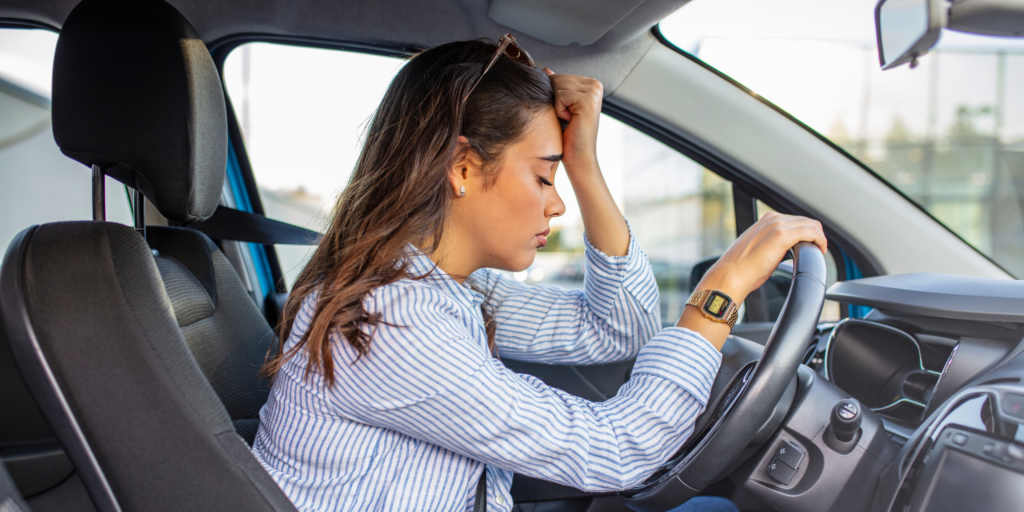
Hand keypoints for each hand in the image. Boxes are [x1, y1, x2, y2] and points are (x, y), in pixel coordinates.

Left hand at [543, 68, 601, 172]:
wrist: (579, 157)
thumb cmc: (569, 135)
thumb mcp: (561, 106)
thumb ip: (556, 87)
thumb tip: (546, 70)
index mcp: (591, 84)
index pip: (559, 77)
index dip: (555, 96)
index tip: (567, 113)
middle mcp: (595, 85)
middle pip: (557, 79)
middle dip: (555, 100)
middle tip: (568, 117)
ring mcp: (594, 92)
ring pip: (557, 86)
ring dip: (557, 106)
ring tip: (569, 119)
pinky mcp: (588, 101)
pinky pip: (560, 95)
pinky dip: (559, 110)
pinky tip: (571, 121)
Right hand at [698, 212, 827, 304]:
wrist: (731, 275)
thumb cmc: (740, 269)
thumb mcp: (757, 249)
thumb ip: (770, 244)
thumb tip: (780, 253)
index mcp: (766, 220)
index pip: (796, 220)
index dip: (807, 232)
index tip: (810, 245)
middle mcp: (772, 219)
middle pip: (806, 220)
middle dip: (815, 234)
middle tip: (817, 249)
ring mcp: (777, 225)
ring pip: (811, 224)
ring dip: (819, 237)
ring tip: (819, 250)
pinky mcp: (783, 235)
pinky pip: (812, 232)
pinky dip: (820, 240)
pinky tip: (820, 250)